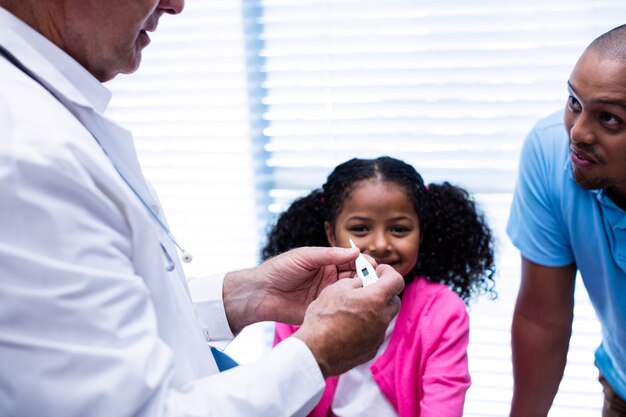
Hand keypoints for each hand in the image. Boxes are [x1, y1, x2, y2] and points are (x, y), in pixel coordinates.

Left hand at [222, 246, 364, 333]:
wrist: (260, 293)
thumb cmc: (279, 269)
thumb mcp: (304, 257)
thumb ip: (329, 255)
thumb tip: (355, 253)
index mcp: (328, 262)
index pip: (353, 261)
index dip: (364, 264)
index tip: (373, 268)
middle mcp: (331, 278)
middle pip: (356, 278)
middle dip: (367, 280)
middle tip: (375, 284)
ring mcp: (328, 294)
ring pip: (352, 294)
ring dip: (362, 295)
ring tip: (369, 297)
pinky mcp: (323, 310)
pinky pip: (340, 309)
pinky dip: (350, 309)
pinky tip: (358, 310)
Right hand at [293, 264, 403, 377]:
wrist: (315, 351)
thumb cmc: (323, 318)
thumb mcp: (335, 289)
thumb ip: (354, 282)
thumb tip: (360, 283)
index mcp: (376, 300)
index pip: (397, 281)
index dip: (388, 272)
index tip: (378, 272)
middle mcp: (382, 319)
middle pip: (393, 300)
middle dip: (383, 292)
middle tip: (366, 289)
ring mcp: (378, 336)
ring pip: (383, 318)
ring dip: (374, 310)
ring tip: (353, 309)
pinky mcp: (371, 350)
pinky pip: (374, 333)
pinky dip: (367, 327)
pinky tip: (348, 327)